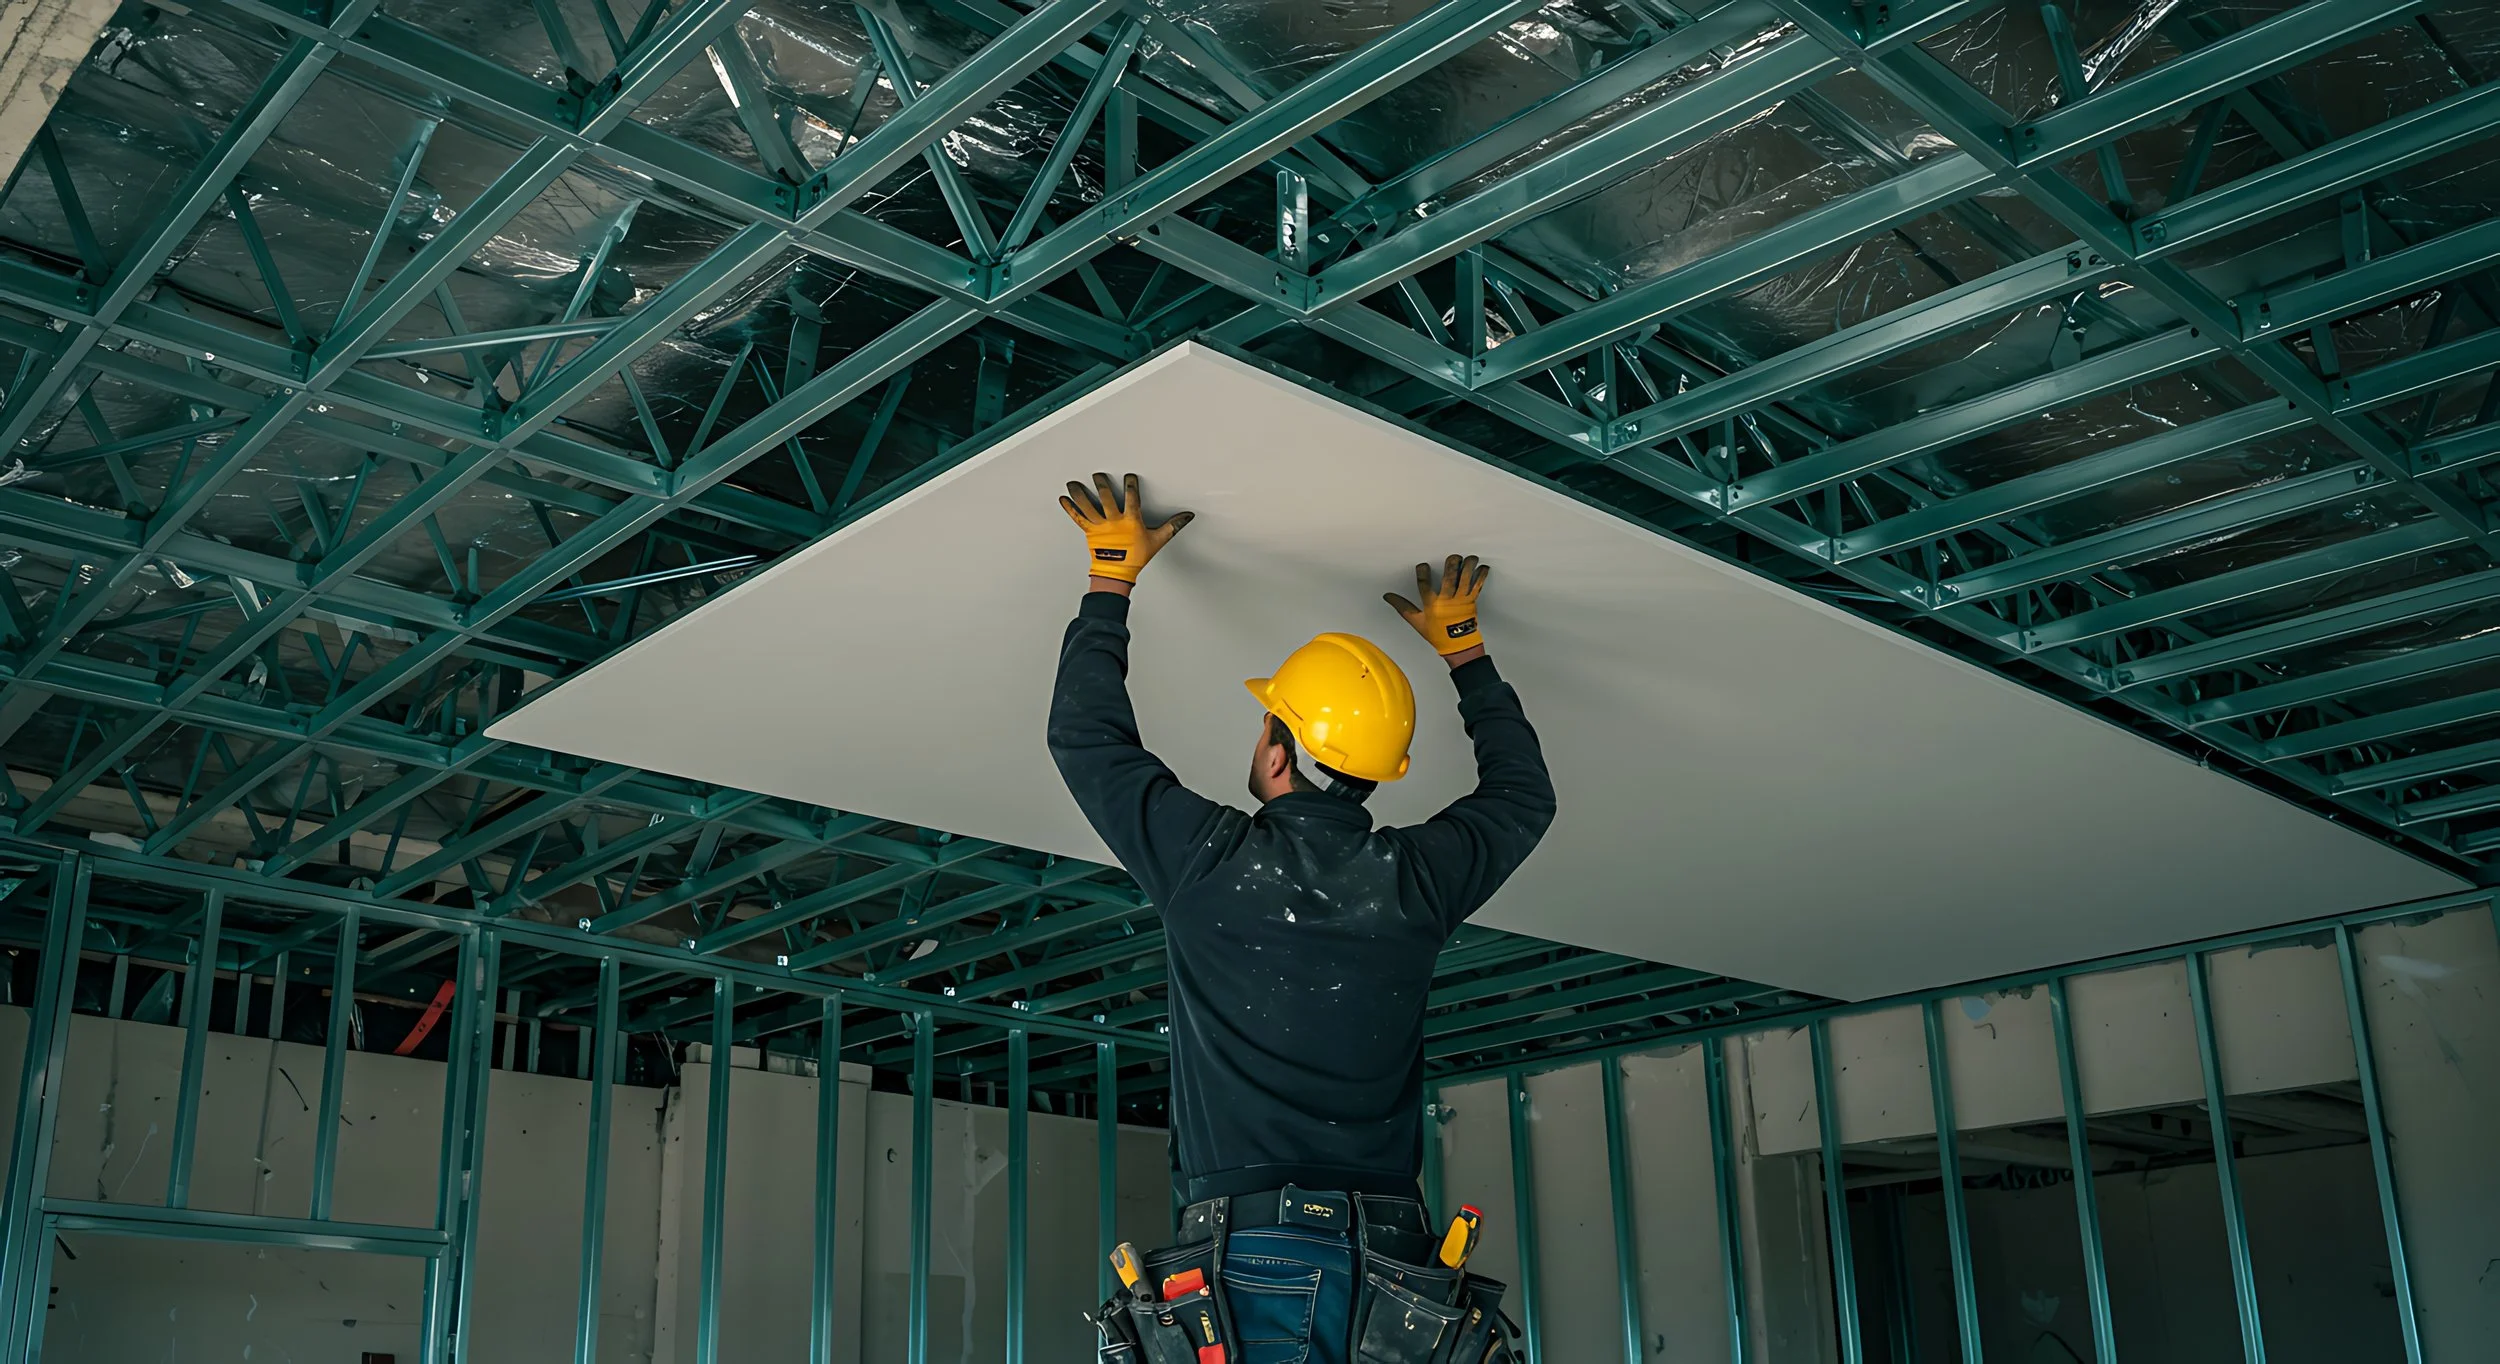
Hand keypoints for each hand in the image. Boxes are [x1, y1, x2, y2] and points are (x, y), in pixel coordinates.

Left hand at [1060, 472, 1192, 586]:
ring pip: (1088, 506)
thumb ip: (1172, 526)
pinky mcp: (1089, 532)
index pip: (1132, 498)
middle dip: (1102, 485)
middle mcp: (1114, 521)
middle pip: (1106, 498)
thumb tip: (1186, 516)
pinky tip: (1063, 499)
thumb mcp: (1157, 540)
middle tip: (1098, 475)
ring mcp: (1100, 526)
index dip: (1131, 485)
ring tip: (1073, 483)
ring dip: (1080, 493)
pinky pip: (1077, 518)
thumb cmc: (1135, 557)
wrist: (1118, 573)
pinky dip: (1069, 508)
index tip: (1129, 476)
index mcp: (1130, 521)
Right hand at [1386, 555, 1489, 662]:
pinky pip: (1477, 587)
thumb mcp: (1417, 621)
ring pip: (1465, 581)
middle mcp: (1447, 601)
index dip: (1423, 573)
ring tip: (1470, 558)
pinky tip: (1483, 567)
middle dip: (1451, 566)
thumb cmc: (1438, 634)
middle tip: (1453, 557)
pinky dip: (1481, 576)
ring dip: (1468, 568)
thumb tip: (1388, 597)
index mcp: (1432, 605)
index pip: (1424, 585)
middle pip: (1449, 580)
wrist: (1457, 645)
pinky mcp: (1471, 602)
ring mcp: (1460, 601)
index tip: (1422, 566)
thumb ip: (1402, 606)